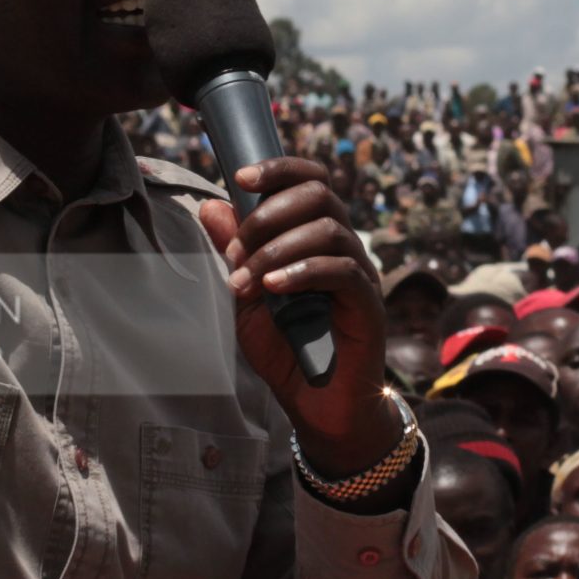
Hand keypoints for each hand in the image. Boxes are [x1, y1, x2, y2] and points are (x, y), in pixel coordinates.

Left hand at [195, 158, 397, 475]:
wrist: (317, 408)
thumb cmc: (286, 353)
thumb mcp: (247, 299)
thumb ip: (234, 254)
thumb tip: (211, 206)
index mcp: (316, 238)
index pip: (311, 180)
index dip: (280, 169)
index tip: (241, 178)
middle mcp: (344, 248)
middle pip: (321, 193)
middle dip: (270, 213)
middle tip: (238, 250)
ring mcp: (360, 275)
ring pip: (329, 229)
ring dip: (278, 248)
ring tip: (248, 280)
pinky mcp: (368, 305)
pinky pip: (342, 271)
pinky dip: (302, 272)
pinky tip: (274, 287)